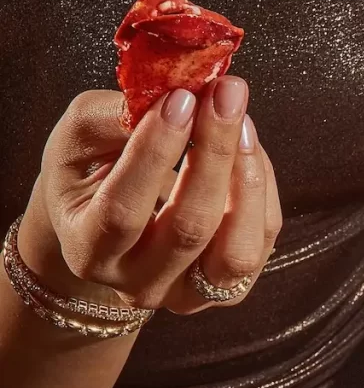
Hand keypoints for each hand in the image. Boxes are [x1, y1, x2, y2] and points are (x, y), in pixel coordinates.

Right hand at [17, 80, 280, 315]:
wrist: (106, 226)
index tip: (181, 99)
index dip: (155, 153)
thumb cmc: (88, 177)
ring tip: (242, 120)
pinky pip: (262, 239)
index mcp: (89, 250)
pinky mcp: (229, 288)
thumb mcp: (78, 142)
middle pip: (190, 228)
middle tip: (225, 93)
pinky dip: (262, 186)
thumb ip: (112, 119)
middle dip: (214, 152)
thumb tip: (171, 96)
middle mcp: (139, 285)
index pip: (124, 211)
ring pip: (237, 251)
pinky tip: (247, 144)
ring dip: (248, 177)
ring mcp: (188, 294)